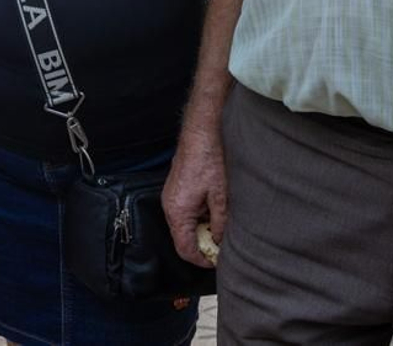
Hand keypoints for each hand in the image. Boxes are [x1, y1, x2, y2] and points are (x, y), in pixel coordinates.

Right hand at [163, 125, 226, 267]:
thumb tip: (220, 242)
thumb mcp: (221, 196)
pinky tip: (215, 208)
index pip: (184, 249)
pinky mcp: (176, 188)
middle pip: (182, 238)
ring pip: (184, 225)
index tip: (217, 262)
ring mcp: (170, 196)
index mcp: (178, 211)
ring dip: (202, 229)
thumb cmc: (210, 158)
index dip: (202, 260)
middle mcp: (169, 205)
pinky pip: (184, 212)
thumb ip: (220, 223)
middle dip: (203, 245)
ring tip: (222, 225)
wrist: (202, 131)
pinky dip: (198, 217)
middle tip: (223, 245)